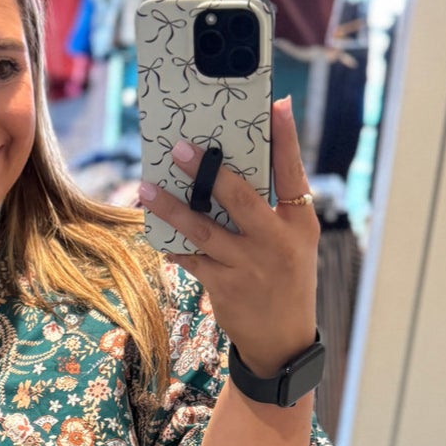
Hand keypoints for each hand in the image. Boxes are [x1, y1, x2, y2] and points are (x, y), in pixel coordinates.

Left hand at [139, 97, 318, 377]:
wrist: (282, 341)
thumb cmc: (285, 279)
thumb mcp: (293, 243)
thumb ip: (272, 209)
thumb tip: (235, 169)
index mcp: (299, 224)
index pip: (293, 174)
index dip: (286, 139)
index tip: (277, 104)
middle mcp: (277, 242)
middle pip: (240, 197)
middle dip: (208, 171)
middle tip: (181, 148)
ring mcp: (249, 266)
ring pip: (204, 229)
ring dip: (172, 208)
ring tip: (146, 189)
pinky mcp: (225, 286)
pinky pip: (191, 258)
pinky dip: (173, 245)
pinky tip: (158, 236)